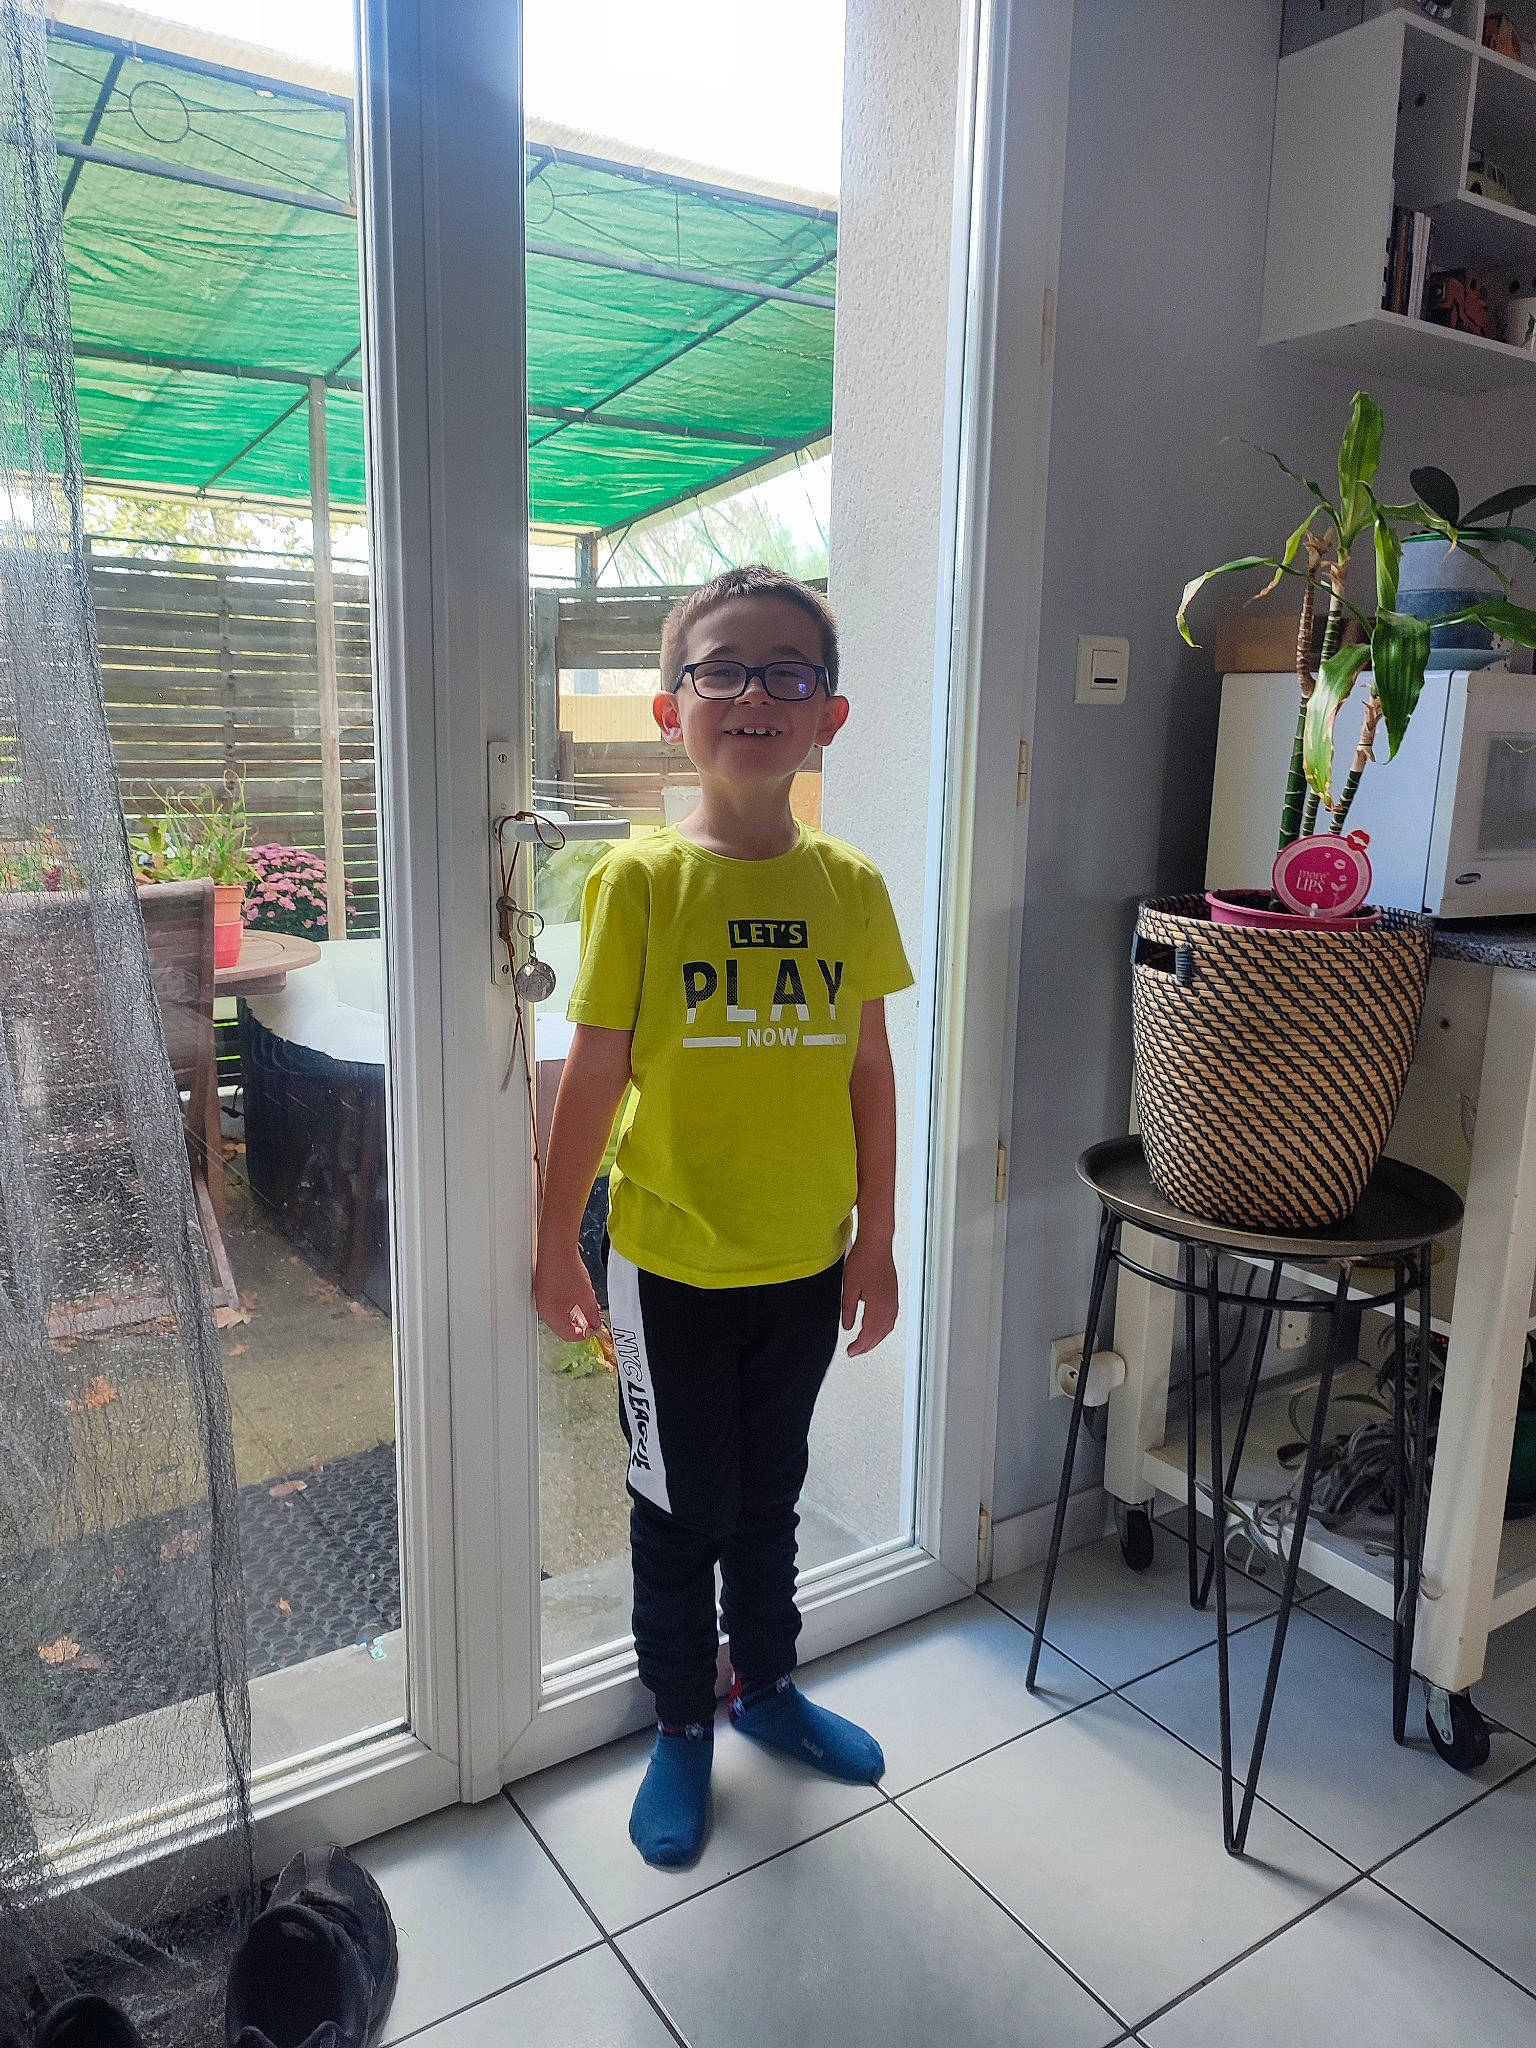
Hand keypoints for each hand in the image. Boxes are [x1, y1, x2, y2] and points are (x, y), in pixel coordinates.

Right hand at [534, 1241, 602, 1343]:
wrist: (556, 1248)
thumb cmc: (567, 1269)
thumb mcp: (586, 1295)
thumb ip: (592, 1314)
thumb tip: (595, 1323)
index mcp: (553, 1315)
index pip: (570, 1336)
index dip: (585, 1334)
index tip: (595, 1328)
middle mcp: (544, 1310)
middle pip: (562, 1328)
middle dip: (579, 1326)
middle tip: (592, 1321)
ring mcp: (542, 1301)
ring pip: (558, 1318)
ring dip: (573, 1317)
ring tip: (587, 1309)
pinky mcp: (542, 1291)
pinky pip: (554, 1306)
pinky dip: (566, 1307)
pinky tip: (576, 1298)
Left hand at [841, 1236, 897, 1356]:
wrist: (877, 1244)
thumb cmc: (864, 1260)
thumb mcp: (849, 1287)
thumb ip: (848, 1309)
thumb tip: (848, 1326)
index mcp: (877, 1305)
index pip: (869, 1334)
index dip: (859, 1346)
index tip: (850, 1351)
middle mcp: (889, 1305)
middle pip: (880, 1334)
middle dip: (868, 1346)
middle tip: (855, 1351)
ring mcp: (893, 1299)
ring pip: (888, 1327)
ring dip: (877, 1338)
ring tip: (865, 1343)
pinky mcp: (893, 1294)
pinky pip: (891, 1318)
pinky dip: (884, 1328)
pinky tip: (877, 1328)